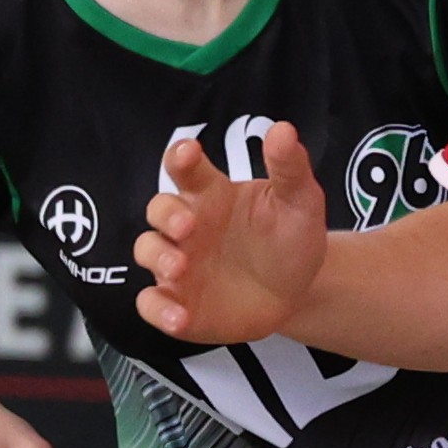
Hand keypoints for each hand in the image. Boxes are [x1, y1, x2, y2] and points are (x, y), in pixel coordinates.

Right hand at [133, 133, 328, 343]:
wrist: (300, 290)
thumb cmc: (291, 237)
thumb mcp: (300, 201)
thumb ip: (289, 167)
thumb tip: (283, 130)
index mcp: (211, 193)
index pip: (184, 167)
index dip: (180, 157)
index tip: (187, 153)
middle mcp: (187, 226)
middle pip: (158, 208)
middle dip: (166, 214)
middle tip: (188, 225)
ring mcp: (178, 264)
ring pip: (147, 251)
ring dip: (157, 256)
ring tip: (180, 267)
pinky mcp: (179, 302)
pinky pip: (152, 303)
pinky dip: (158, 310)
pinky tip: (179, 317)